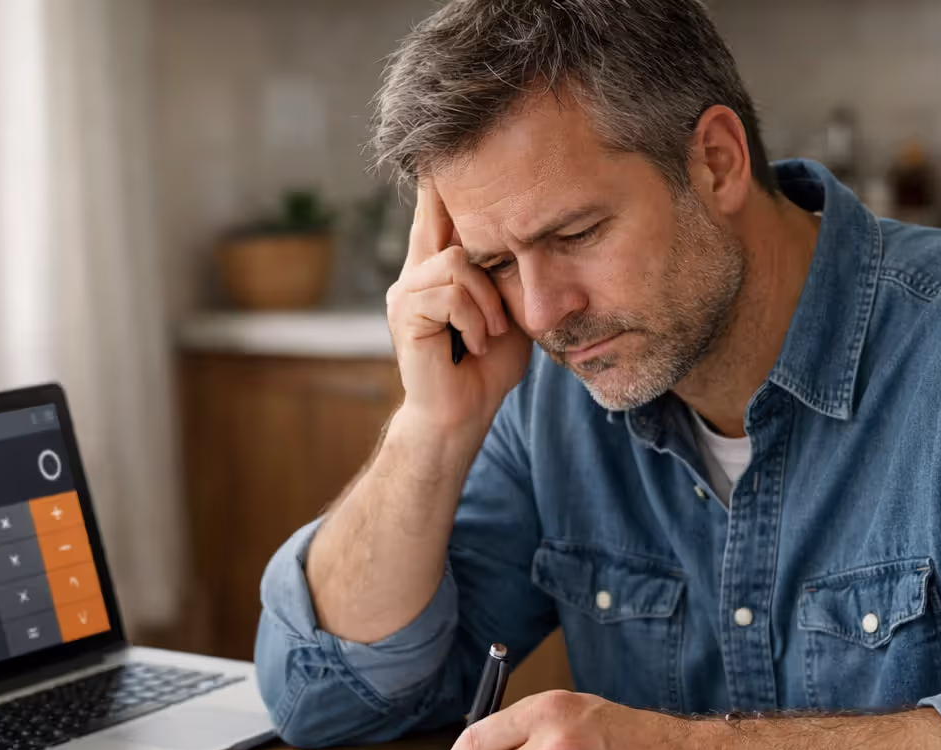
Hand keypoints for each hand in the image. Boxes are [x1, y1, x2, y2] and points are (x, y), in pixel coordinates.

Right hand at [385, 181, 532, 440]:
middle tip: (503, 285)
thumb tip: (535, 230)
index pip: (438, 206)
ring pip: (456, 261)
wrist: (463, 415)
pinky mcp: (404, 314)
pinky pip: (450, 292)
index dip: (444, 175)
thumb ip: (509, 270)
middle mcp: (415, 271)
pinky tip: (479, 343)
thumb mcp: (510, 306)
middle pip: (445, 216)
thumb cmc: (488, 365)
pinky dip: (476, 319)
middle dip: (485, 233)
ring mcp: (405, 291)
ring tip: (492, 332)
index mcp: (438, 265)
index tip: (451, 144)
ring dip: (488, 301)